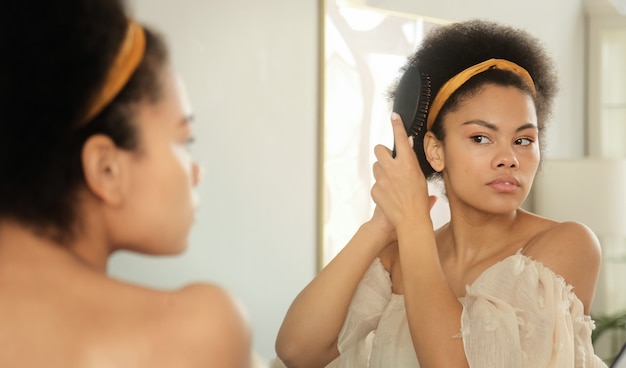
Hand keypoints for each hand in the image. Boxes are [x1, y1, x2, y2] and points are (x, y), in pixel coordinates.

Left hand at [370, 113, 432, 229]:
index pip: (401, 138)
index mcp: (407, 163)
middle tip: (389, 160)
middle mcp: (392, 168)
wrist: (411, 220)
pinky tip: (390, 194)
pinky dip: (381, 186)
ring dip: (382, 170)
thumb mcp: (420, 177)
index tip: (394, 117)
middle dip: (383, 152)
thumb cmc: (420, 201)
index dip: (397, 125)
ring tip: (393, 182)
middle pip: (379, 149)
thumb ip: (411, 163)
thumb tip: (408, 150)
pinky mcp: (375, 189)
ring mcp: (381, 179)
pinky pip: (376, 182)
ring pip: (376, 166)